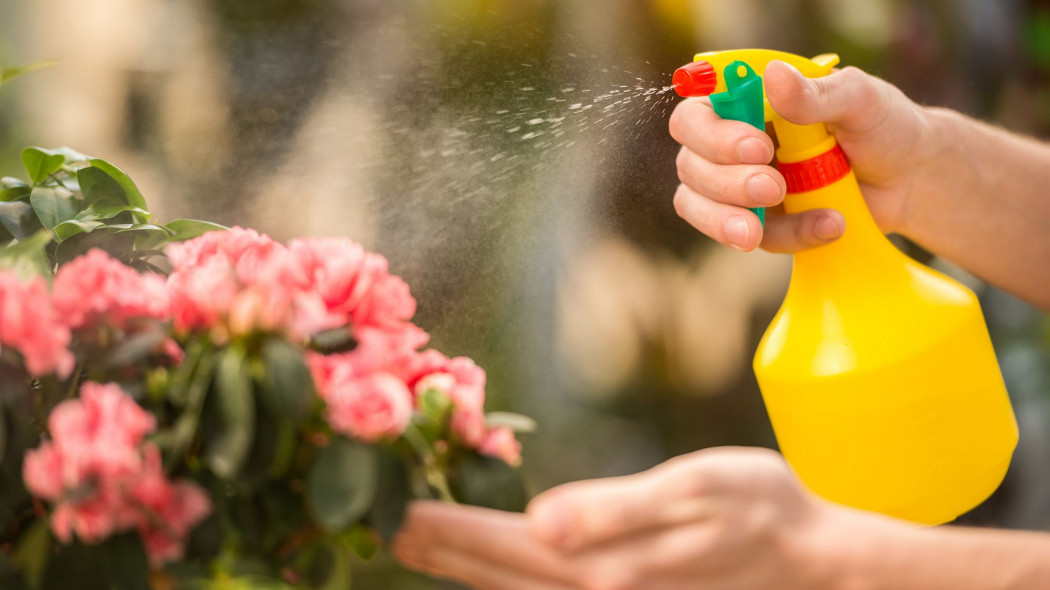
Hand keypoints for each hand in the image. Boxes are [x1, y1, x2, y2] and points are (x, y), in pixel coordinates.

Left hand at [394, 447, 873, 589]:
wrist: (810, 560)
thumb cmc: (760, 510)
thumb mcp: (696, 490)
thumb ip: (616, 508)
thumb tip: (542, 519)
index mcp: (603, 562)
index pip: (503, 544)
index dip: (448, 529)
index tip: (397, 513)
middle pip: (498, 571)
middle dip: (440, 549)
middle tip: (386, 526)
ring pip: (514, 587)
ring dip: (463, 566)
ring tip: (418, 544)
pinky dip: (504, 577)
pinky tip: (489, 568)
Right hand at [669, 61, 934, 252]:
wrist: (911, 178)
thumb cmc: (882, 125)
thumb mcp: (858, 98)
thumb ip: (814, 93)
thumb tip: (773, 77)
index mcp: (745, 103)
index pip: (696, 116)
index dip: (712, 136)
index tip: (758, 148)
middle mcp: (730, 143)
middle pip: (691, 165)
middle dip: (726, 183)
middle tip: (774, 187)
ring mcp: (739, 187)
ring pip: (699, 206)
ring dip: (728, 219)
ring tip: (763, 229)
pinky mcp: (760, 223)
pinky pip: (750, 237)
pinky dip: (789, 235)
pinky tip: (828, 225)